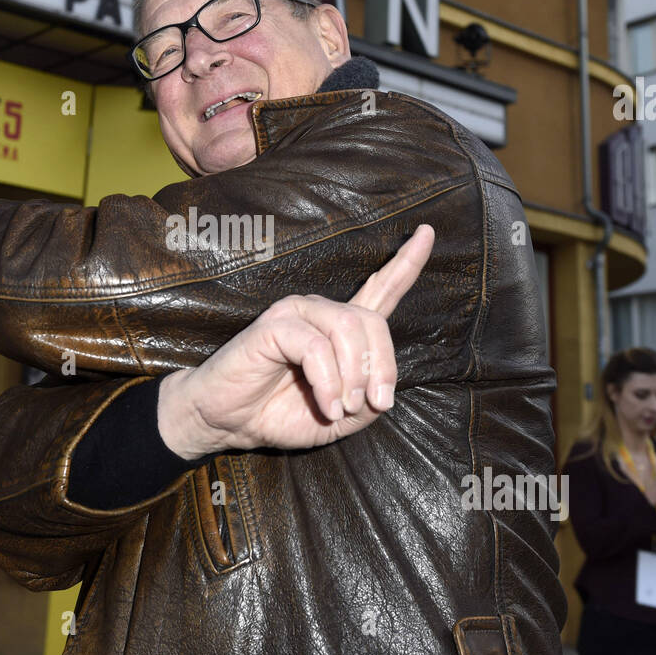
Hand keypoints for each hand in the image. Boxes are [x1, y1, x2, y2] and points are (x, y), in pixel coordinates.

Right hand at [157, 225, 435, 458]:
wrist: (227, 422)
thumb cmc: (279, 415)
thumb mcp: (339, 420)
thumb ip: (366, 405)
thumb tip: (381, 394)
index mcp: (340, 329)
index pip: (381, 287)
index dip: (407, 261)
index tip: (428, 232)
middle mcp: (321, 313)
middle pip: (375, 320)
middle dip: (384, 366)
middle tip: (375, 404)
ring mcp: (297, 314)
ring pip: (349, 330)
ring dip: (355, 376)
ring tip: (343, 409)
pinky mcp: (275, 325)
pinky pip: (317, 347)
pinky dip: (329, 382)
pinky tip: (327, 406)